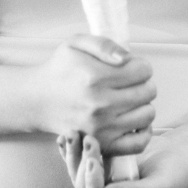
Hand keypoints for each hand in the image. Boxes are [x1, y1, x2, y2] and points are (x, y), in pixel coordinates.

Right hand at [30, 35, 155, 155]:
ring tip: (128, 100)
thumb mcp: (76, 44)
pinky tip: (133, 119)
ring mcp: (102, 128)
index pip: (143, 70)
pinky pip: (139, 143)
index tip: (129, 67)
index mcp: (95, 77)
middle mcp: (99, 105)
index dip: (140, 65)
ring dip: (143, 105)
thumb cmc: (60, 70)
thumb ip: (104, 45)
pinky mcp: (102, 144)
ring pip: (148, 115)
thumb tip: (126, 58)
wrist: (38, 100)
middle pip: (148, 92)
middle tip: (128, 83)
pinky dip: (143, 131)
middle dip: (143, 83)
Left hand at [58, 131, 187, 187]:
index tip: (94, 162)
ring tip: (74, 135)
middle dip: (83, 165)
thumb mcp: (160, 187)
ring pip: (78, 176)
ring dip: (74, 156)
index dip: (93, 186)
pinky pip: (81, 164)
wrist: (176, 159)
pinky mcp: (99, 173)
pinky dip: (71, 152)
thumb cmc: (173, 176)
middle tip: (88, 141)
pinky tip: (64, 139)